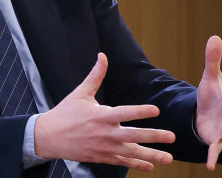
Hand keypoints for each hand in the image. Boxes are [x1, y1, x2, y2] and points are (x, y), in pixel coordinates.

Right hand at [34, 53, 175, 171]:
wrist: (50, 137)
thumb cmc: (65, 113)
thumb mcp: (80, 93)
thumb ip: (95, 76)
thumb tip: (102, 56)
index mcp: (100, 115)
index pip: (124, 113)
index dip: (140, 111)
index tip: (156, 110)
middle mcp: (105, 133)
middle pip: (133, 135)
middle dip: (154, 137)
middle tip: (172, 137)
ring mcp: (104, 148)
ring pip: (131, 153)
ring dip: (151, 155)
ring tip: (169, 158)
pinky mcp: (102, 157)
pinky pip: (123, 162)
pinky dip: (137, 164)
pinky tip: (151, 166)